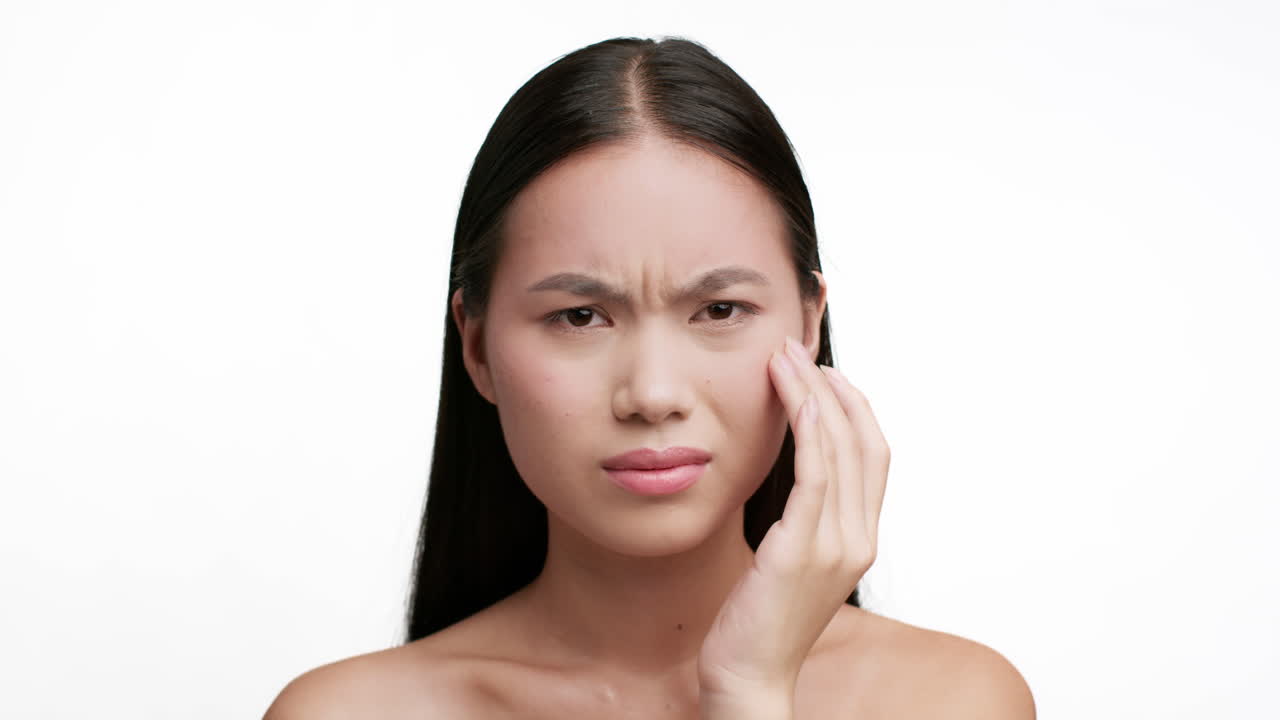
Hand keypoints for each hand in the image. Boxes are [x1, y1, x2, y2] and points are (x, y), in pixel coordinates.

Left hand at [697, 335, 889, 701]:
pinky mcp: (802, 550)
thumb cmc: (759, 619)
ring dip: (812, 393)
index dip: (855, 407)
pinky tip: (790, 394)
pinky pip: (815, 474)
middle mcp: (859, 540)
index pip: (874, 456)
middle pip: (865, 442)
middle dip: (834, 387)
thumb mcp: (790, 561)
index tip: (825, 372)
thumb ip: (802, 521)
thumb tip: (791, 478)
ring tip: (783, 357)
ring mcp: (836, 546)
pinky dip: (808, 426)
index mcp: (861, 540)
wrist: (749, 676)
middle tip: (798, 350)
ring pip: (839, 448)